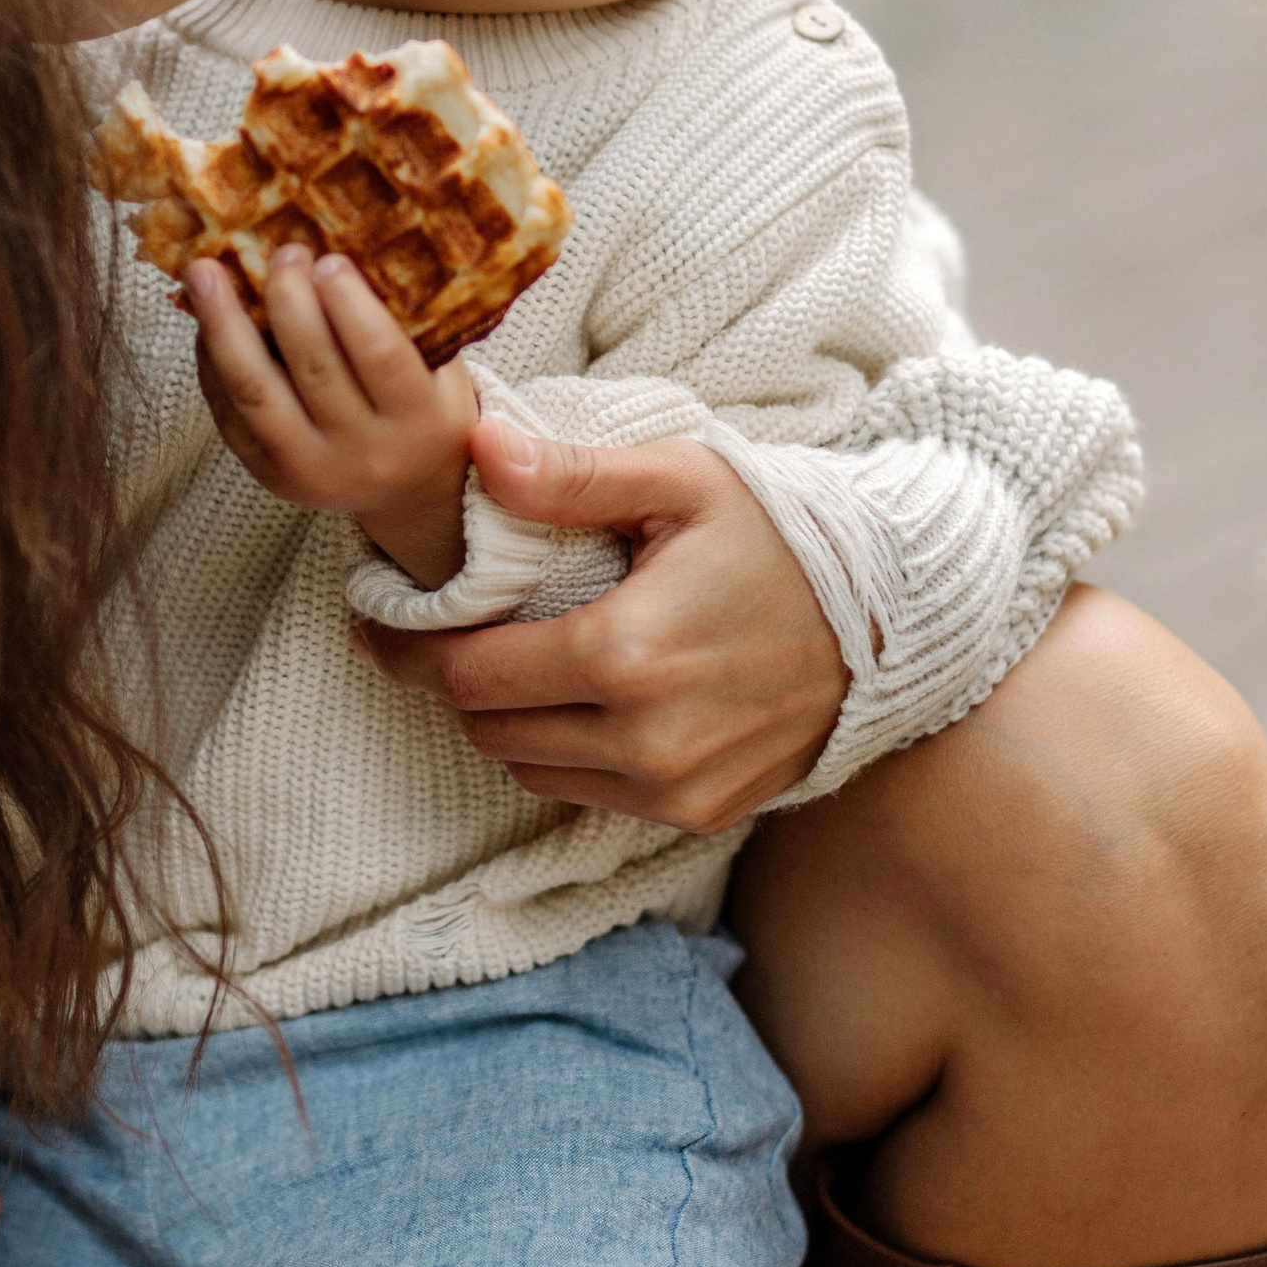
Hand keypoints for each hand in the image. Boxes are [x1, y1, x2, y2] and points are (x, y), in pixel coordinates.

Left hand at [187, 245, 478, 587]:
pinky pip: (229, 411)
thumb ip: (404, 321)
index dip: (349, 303)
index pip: (380, 356)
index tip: (329, 258)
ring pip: (254, 391)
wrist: (408, 490)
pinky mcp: (267, 474)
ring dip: (223, 324)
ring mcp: (308, 470)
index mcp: (417, 422)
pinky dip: (212, 358)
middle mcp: (363, 453)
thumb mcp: (438, 369)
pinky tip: (206, 319)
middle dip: (288, 299)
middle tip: (281, 253)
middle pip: (313, 367)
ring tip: (204, 272)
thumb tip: (342, 235)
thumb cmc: (422, 407)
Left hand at [358, 421, 848, 826]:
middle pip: (489, 728)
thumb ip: (572, 476)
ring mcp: (674, 787)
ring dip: (508, 722)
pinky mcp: (699, 813)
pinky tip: (581, 700)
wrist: (892, 620)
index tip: (374, 627)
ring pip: (530, 770)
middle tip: (444, 635)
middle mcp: (645, 740)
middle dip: (456, 682)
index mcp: (627, 654)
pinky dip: (564, 754)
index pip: (469, 675)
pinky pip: (588, 795)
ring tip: (516, 662)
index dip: (408, 652)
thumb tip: (477, 453)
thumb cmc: (784, 536)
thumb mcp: (683, 480)